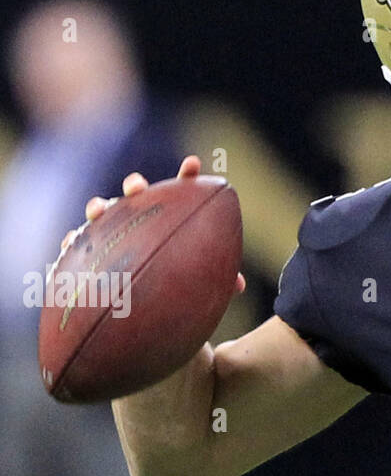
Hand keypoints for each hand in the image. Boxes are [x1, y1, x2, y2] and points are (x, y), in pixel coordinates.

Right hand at [59, 155, 245, 292]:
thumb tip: (237, 285)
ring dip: (98, 207)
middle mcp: (140, 219)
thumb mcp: (200, 285)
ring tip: (97, 210)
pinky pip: (79, 244)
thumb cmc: (178, 290)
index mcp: (169, 220)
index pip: (180, 193)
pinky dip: (73, 241)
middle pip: (136, 196)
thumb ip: (217, 281)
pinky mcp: (92, 252)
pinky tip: (69, 243)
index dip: (187, 177)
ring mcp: (114, 232)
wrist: (147, 311)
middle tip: (136, 187)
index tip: (193, 164)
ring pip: (104, 213)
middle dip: (135, 186)